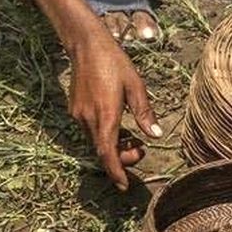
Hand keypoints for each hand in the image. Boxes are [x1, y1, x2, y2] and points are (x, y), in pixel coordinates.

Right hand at [68, 28, 162, 188]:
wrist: (86, 45)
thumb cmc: (114, 62)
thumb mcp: (135, 85)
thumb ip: (145, 113)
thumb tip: (156, 136)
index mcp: (106, 116)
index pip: (108, 154)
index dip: (116, 173)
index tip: (124, 186)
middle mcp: (89, 120)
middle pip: (103, 151)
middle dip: (121, 158)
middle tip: (140, 150)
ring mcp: (79, 115)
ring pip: (96, 141)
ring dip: (113, 146)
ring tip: (131, 137)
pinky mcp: (75, 109)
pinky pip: (90, 130)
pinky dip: (104, 134)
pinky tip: (116, 124)